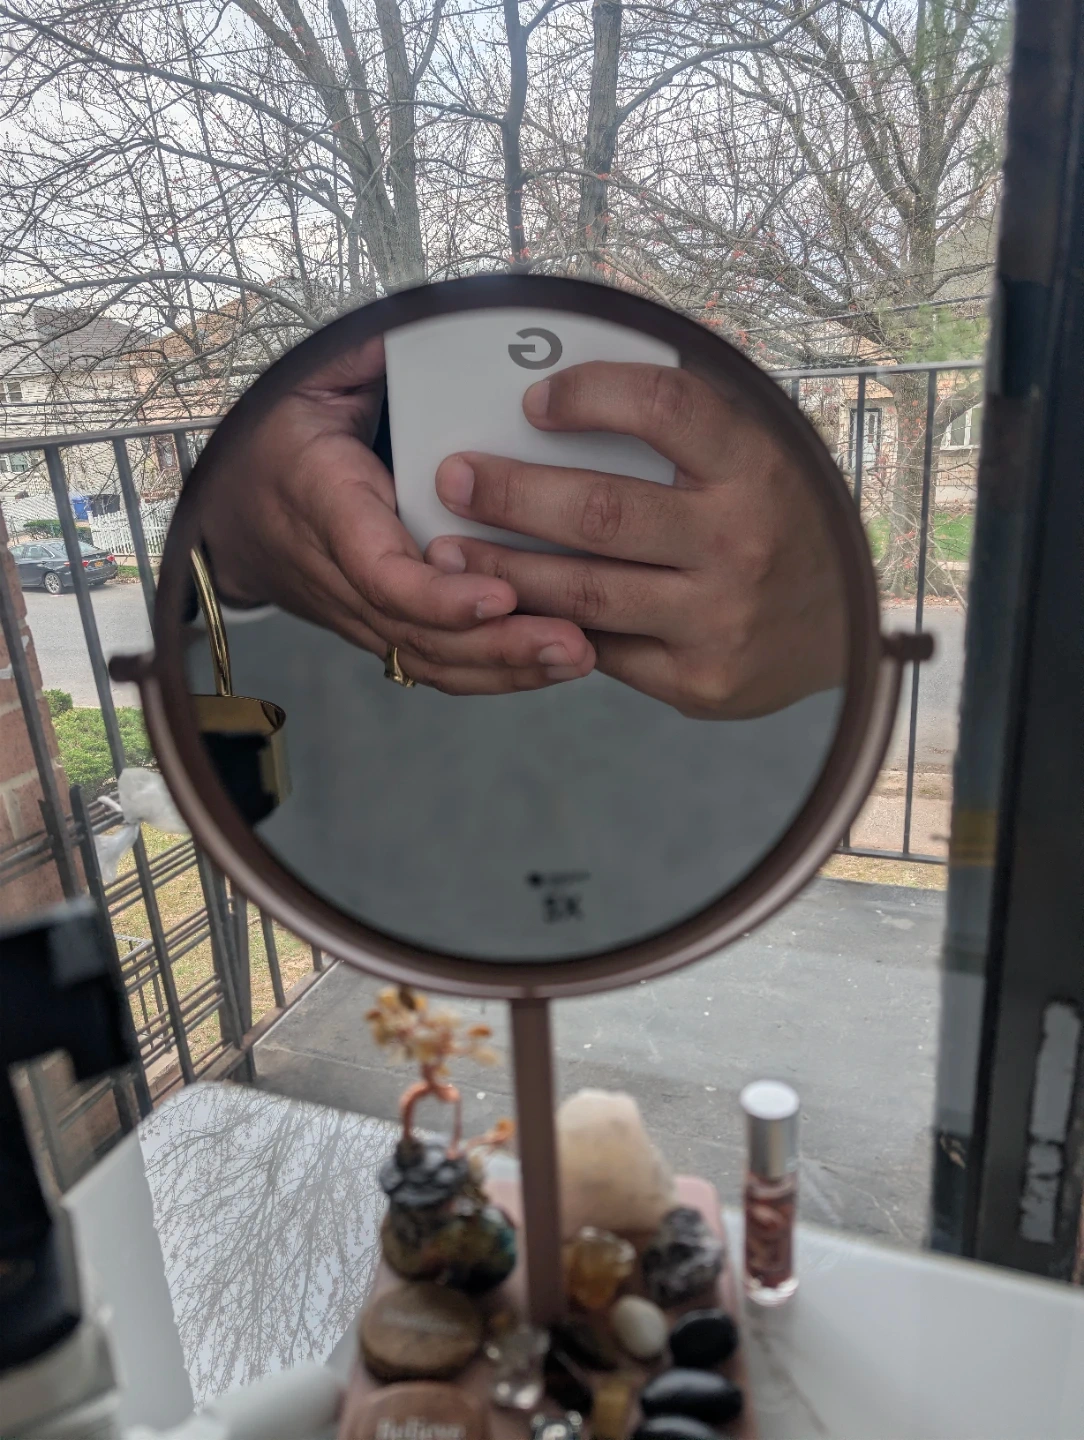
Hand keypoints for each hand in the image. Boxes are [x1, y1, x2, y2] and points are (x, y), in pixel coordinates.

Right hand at [198, 338, 594, 694]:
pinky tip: (548, 664)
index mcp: (319, 499)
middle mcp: (335, 569)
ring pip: (426, 659)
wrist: (228, 507)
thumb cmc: (281, 433)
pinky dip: (490, 672)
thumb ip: (370, 352)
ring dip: (504, 667)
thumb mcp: (314, 375)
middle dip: (496, 644)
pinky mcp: (375, 628)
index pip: (375, 568)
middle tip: (572, 641)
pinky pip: (429, 664)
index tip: (499, 594)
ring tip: (576, 656)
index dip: (437, 594)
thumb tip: (433, 318)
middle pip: (415, 630)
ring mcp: (353, 610)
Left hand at [425, 362, 845, 718]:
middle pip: (600, 513)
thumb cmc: (782, 520)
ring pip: (584, 594)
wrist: (848, 628)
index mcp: (758, 466)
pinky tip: (505, 607)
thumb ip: (692, 418)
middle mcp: (741, 543)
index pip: (664, 409)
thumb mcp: (761, 452)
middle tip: (452, 479)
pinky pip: (603, 648)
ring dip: (503, 570)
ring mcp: (719, 621)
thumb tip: (578, 374)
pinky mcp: (699, 681)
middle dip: (509, 495)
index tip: (533, 401)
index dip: (590, 396)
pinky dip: (548, 625)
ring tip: (448, 552)